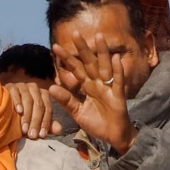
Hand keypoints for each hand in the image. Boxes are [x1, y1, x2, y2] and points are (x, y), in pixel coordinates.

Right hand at [4, 80, 61, 139]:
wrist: (3, 107)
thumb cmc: (21, 116)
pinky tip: (18, 112)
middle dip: (35, 122)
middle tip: (32, 136)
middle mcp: (35, 88)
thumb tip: (59, 129)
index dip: (45, 123)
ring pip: (28, 100)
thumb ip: (47, 125)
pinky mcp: (11, 85)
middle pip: (38, 105)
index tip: (41, 136)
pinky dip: (17, 102)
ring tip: (24, 129)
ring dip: (27, 116)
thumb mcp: (35, 122)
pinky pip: (16, 93)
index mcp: (43, 95)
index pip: (47, 109)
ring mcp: (22, 86)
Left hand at [49, 34, 136, 153]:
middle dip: (82, 48)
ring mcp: (108, 88)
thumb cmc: (96, 123)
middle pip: (89, 62)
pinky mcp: (118, 96)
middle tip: (75, 32)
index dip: (66, 58)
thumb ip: (66, 100)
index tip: (55, 46)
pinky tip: (116, 58)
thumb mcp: (77, 112)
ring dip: (102, 52)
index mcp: (87, 86)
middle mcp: (97, 83)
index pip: (75, 69)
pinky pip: (118, 81)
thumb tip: (51, 87)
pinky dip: (118, 71)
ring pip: (104, 66)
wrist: (112, 137)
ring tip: (98, 36)